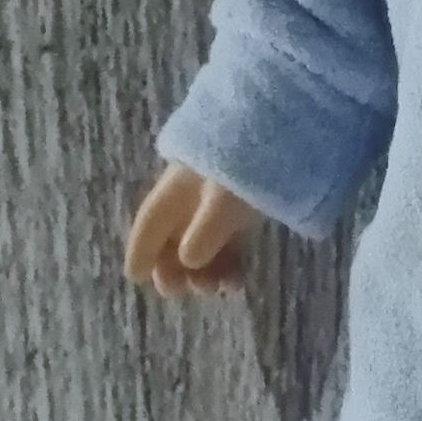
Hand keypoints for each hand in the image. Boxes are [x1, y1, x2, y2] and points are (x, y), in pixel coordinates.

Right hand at [124, 164, 265, 298]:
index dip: (141, 250)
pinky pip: (230, 240)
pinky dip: (228, 261)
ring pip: (202, 242)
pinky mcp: (248, 205)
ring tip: (215, 289)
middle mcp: (193, 194)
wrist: (285, 129)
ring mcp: (222, 199)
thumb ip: (203, 233)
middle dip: (173, 266)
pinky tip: (235, 280)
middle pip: (174, 236)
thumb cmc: (245, 164)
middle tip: (177, 291)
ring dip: (203, 269)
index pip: (150, 222)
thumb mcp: (222, 200)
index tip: (136, 277)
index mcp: (177, 187)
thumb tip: (188, 261)